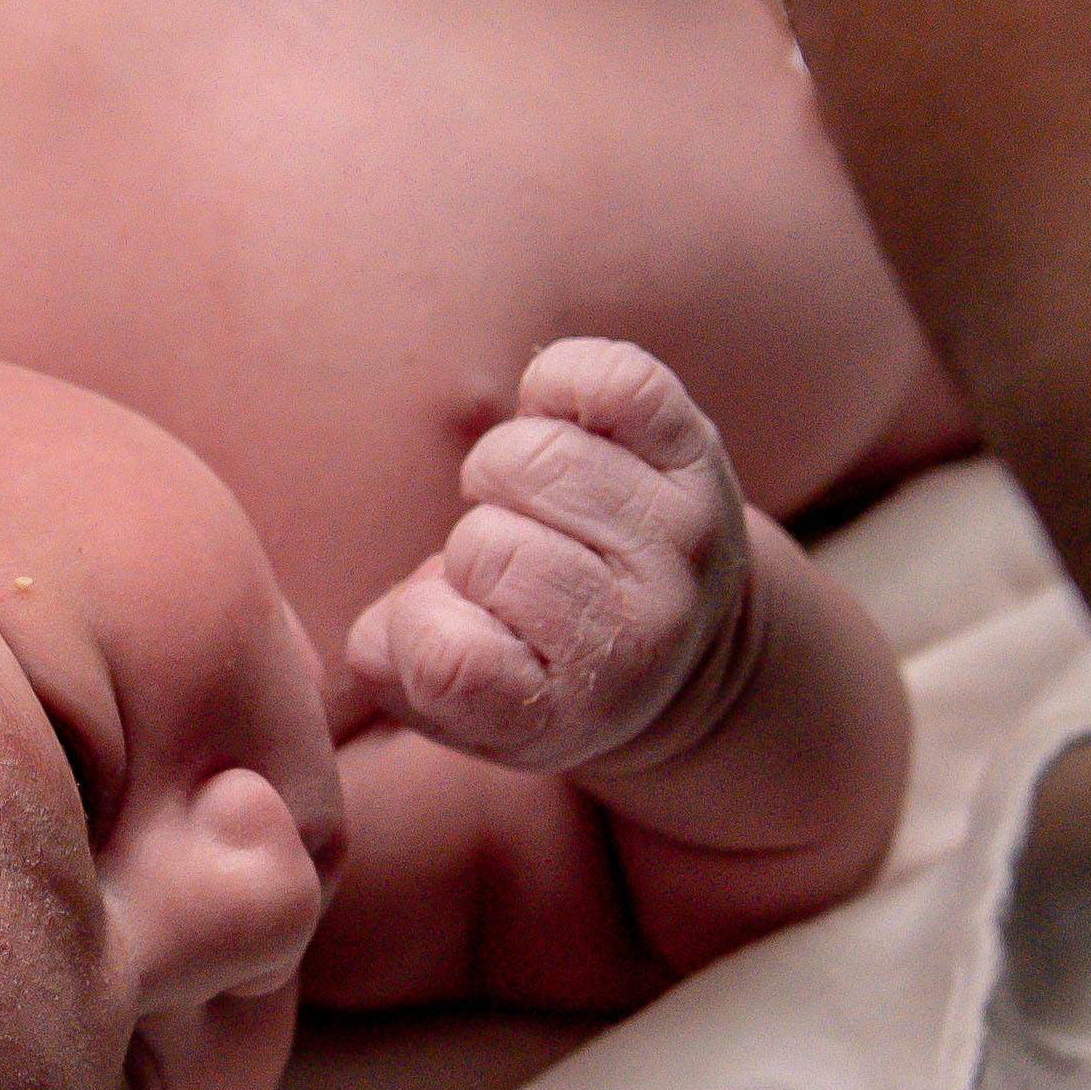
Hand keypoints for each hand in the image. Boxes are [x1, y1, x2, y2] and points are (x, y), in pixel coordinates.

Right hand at [340, 339, 767, 779]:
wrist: (685, 645)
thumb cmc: (535, 663)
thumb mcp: (460, 706)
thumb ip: (396, 666)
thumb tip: (394, 621)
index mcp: (573, 709)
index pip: (450, 660)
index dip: (420, 629)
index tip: (456, 628)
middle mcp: (647, 631)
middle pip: (486, 547)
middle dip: (470, 548)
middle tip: (504, 564)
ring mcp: (680, 534)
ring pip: (534, 459)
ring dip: (505, 471)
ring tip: (529, 503)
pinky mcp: (696, 448)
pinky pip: (606, 380)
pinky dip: (559, 386)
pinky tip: (560, 425)